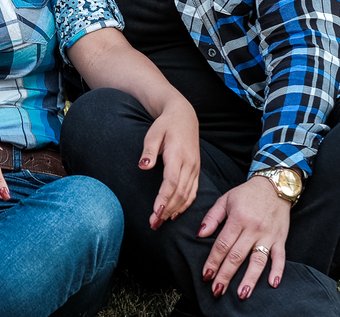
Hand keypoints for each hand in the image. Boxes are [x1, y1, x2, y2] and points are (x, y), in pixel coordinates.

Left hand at [139, 98, 199, 228]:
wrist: (184, 116)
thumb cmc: (165, 125)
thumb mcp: (153, 133)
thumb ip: (148, 151)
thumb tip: (143, 166)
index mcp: (178, 155)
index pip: (172, 182)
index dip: (164, 198)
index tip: (156, 212)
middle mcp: (189, 164)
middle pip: (179, 192)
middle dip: (166, 210)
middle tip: (153, 224)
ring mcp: (194, 169)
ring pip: (187, 195)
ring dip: (174, 210)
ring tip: (160, 222)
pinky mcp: (196, 171)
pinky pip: (192, 192)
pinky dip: (184, 205)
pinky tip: (173, 214)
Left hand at [198, 176, 291, 299]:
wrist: (275, 185)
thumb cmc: (247, 193)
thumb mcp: (225, 199)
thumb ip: (212, 217)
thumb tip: (199, 234)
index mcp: (237, 219)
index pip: (223, 244)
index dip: (213, 261)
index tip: (206, 275)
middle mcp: (253, 229)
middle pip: (237, 256)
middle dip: (226, 275)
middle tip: (217, 291)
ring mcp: (268, 235)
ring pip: (258, 260)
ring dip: (250, 279)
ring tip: (242, 294)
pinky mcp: (281, 239)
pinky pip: (280, 257)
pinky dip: (278, 271)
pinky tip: (273, 284)